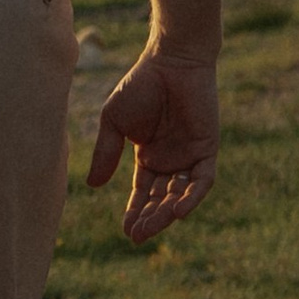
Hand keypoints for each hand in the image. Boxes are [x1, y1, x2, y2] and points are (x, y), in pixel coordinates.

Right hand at [88, 46, 218, 245]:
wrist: (170, 61)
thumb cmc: (140, 86)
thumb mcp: (114, 122)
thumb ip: (106, 153)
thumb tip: (92, 185)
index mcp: (149, 156)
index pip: (142, 192)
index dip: (134, 211)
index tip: (125, 230)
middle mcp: (171, 161)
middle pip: (161, 199)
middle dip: (149, 218)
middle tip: (137, 236)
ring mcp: (190, 156)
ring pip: (180, 194)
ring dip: (167, 213)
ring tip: (151, 228)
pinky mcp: (207, 149)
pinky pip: (202, 180)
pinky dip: (191, 197)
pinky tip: (176, 211)